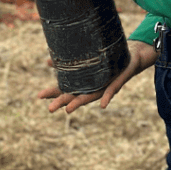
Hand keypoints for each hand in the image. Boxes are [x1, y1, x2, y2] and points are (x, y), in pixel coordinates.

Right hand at [38, 41, 158, 113]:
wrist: (131, 58)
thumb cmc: (106, 60)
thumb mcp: (86, 59)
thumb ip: (68, 62)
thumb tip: (47, 61)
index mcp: (84, 82)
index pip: (65, 89)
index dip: (53, 93)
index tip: (39, 96)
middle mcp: (92, 86)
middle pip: (74, 96)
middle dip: (62, 102)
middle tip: (49, 109)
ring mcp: (103, 86)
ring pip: (90, 97)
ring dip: (79, 104)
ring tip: (67, 110)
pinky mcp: (117, 83)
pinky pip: (111, 91)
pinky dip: (106, 98)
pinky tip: (102, 105)